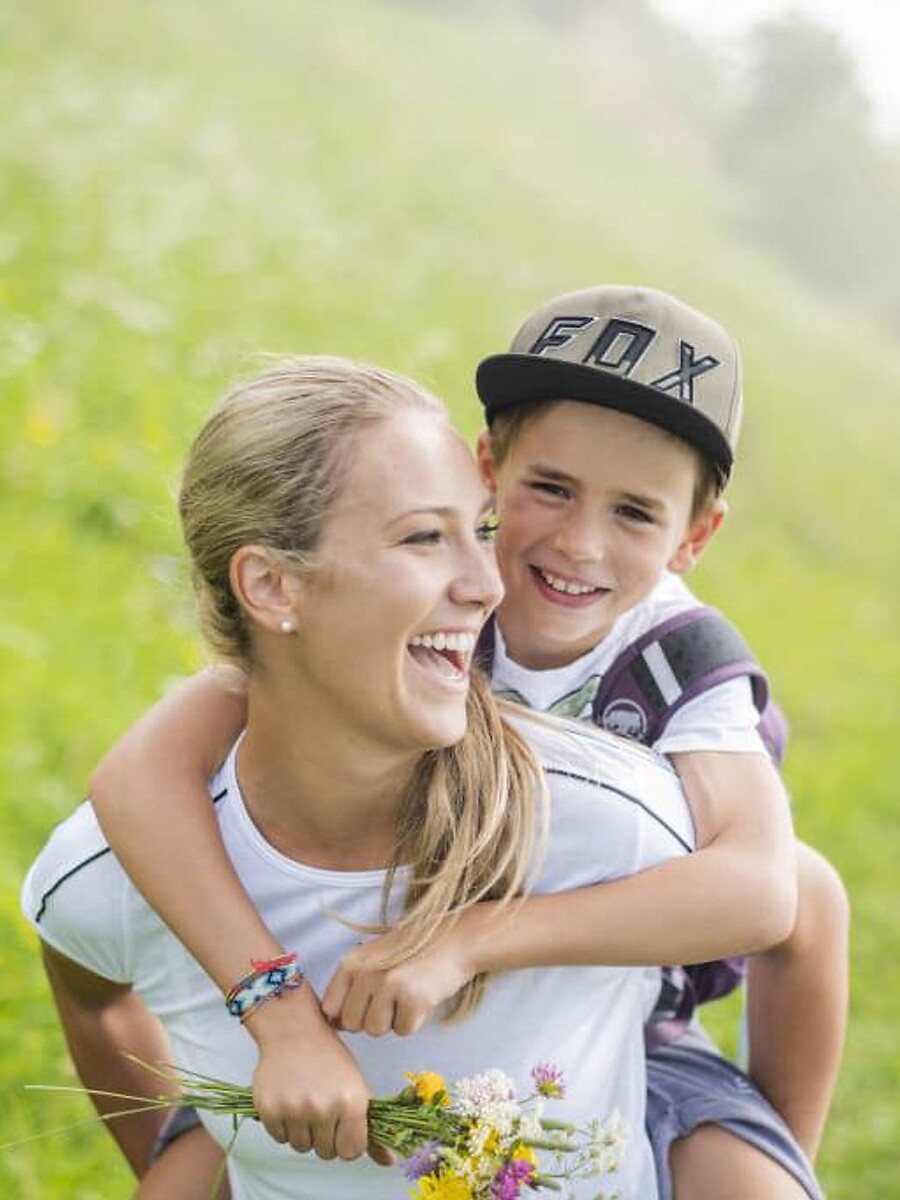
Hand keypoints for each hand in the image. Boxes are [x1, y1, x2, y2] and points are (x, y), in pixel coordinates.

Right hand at [244, 984, 392, 1164]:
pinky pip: (280, 1138)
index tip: (341, 1126)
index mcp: (351, 1103)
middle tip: (321, 1107)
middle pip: (325, 1153)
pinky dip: (283, 1125)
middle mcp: (324, 1108)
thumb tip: (389, 1162)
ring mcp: (296, 1110)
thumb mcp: (356, 1087)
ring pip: (301, 1147)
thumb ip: (370, 1128)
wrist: (294, 1030)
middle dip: (324, 1136)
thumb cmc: (330, 1058)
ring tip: (304, 1101)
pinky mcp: (270, 1109)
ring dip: (303, 1131)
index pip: (351, 1152)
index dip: (346, 1141)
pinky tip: (289, 1098)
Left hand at [321, 916, 476, 1036]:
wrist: (454, 940)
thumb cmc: (411, 953)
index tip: (364, 1004)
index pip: (329, 1007)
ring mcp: (388, 984)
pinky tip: (421, 998)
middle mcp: (365, 972)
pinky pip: (402, 1031)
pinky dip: (413, 1021)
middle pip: (352, 1024)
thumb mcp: (373, 959)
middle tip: (391, 997)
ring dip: (392, 1020)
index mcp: (351, 961)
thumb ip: (350, 986)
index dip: (346, 1014)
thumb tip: (333, 1023)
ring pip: (375, 1030)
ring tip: (406, 995)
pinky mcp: (412, 998)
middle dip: (371, 1019)